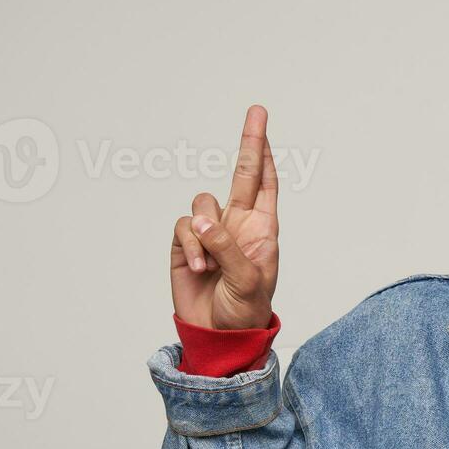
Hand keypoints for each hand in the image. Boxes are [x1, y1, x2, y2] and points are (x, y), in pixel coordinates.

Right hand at [169, 105, 278, 329]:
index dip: (263, 155)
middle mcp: (236, 224)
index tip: (263, 124)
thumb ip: (229, 248)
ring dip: (204, 233)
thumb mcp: (249, 282)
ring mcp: (210, 233)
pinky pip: (183, 227)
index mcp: (261, 229)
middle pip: (240, 175)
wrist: (219, 336)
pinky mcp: (185, 245)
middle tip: (257, 112)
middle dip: (248, 144)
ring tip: (210, 266)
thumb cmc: (246, 311)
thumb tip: (204, 221)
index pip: (264, 184)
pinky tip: (199, 269)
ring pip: (202, 204)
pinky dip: (190, 246)